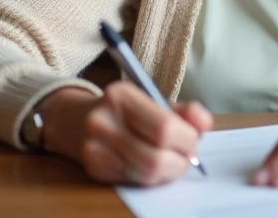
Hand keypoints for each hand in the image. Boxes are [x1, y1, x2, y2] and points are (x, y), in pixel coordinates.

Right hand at [39, 84, 212, 186]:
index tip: (195, 139)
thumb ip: (182, 110)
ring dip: (169, 171)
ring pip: (146, 173)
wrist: (72, 119)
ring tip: (173, 161)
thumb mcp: (150, 99)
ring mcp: (94, 148)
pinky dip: (152, 177)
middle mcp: (103, 121)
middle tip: (188, 155)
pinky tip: (153, 166)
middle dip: (181, 160)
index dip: (188, 139)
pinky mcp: (93, 169)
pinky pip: (134, 180)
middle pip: (156, 156)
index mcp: (121, 95)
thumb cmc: (122, 109)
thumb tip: (205, 124)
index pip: (165, 127)